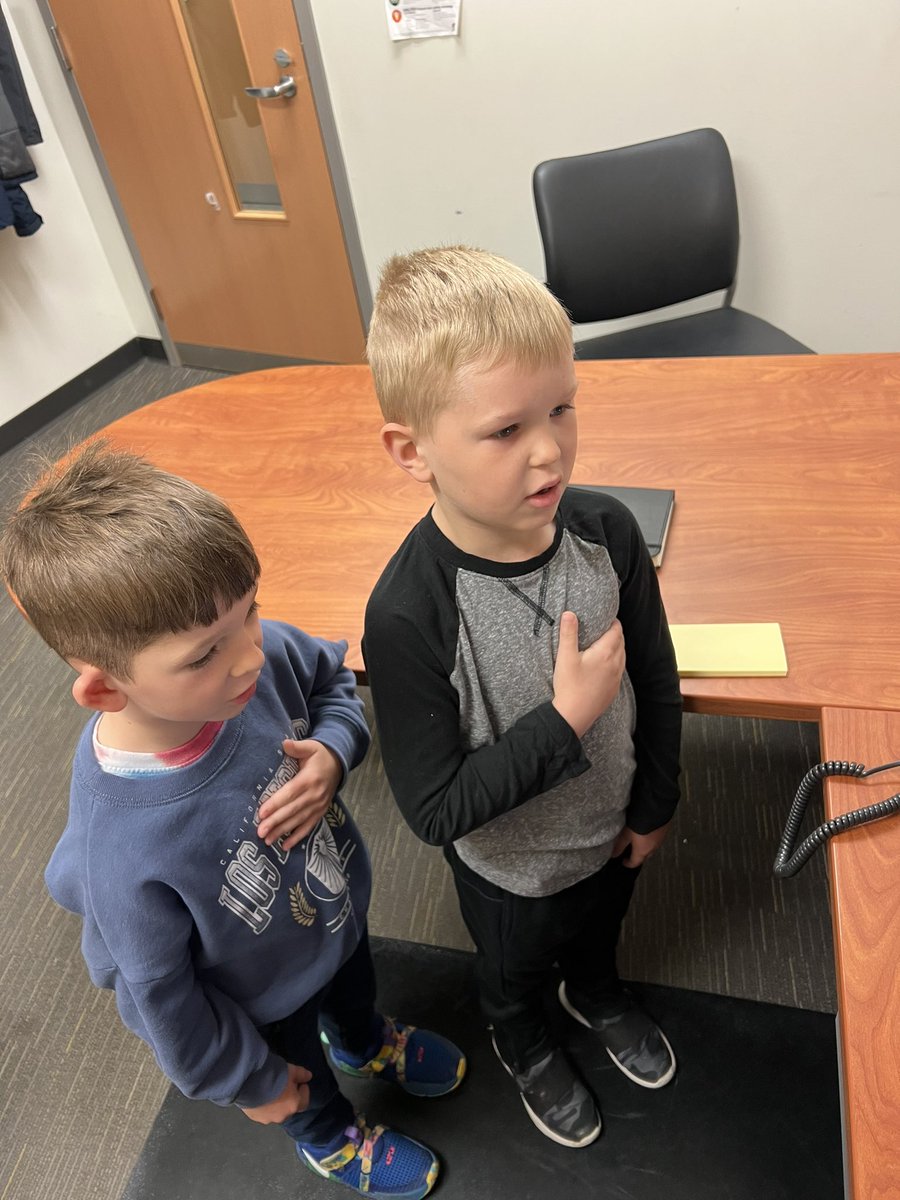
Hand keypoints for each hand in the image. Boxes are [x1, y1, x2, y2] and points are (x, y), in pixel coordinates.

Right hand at [242, 1063, 311, 1123]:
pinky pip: (263, 1112)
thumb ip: (302, 1074)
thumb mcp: (292, 1070)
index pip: (305, 1101)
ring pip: (276, 1112)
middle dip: (289, 1098)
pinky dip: (264, 1106)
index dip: (303, 1091)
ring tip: (270, 1091)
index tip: (300, 1083)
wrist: (249, 1083)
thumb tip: (309, 1077)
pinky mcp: (255, 1118)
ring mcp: (268, 1119)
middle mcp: (283, 1116)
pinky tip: (260, 1095)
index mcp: (294, 1105)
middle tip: (284, 1086)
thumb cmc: (274, 1076)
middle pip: (290, 1108)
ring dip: (276, 1104)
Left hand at [257, 740, 341, 849]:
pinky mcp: (321, 811)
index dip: (275, 803)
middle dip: (275, 822)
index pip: (290, 793)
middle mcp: (315, 794)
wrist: (339, 763)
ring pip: (298, 821)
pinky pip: (308, 826)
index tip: (261, 813)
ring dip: (283, 831)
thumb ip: (297, 747)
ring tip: (267, 840)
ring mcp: (319, 805)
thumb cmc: (320, 755)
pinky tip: (285, 846)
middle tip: (260, 832)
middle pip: (292, 810)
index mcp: (309, 779)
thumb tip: (285, 743)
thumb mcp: (310, 746)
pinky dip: (297, 837)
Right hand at [551, 613, 624, 736]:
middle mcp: (616, 664)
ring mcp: (616, 678)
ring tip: (604, 644)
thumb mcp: (565, 657)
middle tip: (603, 628)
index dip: (612, 622)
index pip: (616, 631)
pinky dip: (615, 662)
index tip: (605, 618)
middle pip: (621, 642)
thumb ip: (568, 633)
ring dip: (616, 647)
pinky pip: (619, 670)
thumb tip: (569, 613)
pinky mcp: (613, 689)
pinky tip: (604, 665)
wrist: (574, 715)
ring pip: (622, 656)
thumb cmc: (569, 685)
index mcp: (606, 653)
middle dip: (614, 633)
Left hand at [613, 821, 670, 867]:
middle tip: (630, 851)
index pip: (635, 863)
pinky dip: (651, 838)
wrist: (656, 809)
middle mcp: (653, 848)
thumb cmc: (640, 821)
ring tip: (638, 839)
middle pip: (645, 856)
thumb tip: (614, 854)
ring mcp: (660, 839)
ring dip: (645, 846)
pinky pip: (657, 838)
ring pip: (652, 847)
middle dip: (638, 855)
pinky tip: (647, 830)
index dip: (628, 863)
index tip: (624, 862)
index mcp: (643, 851)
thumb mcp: (626, 834)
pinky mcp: (665, 830)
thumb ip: (619, 845)